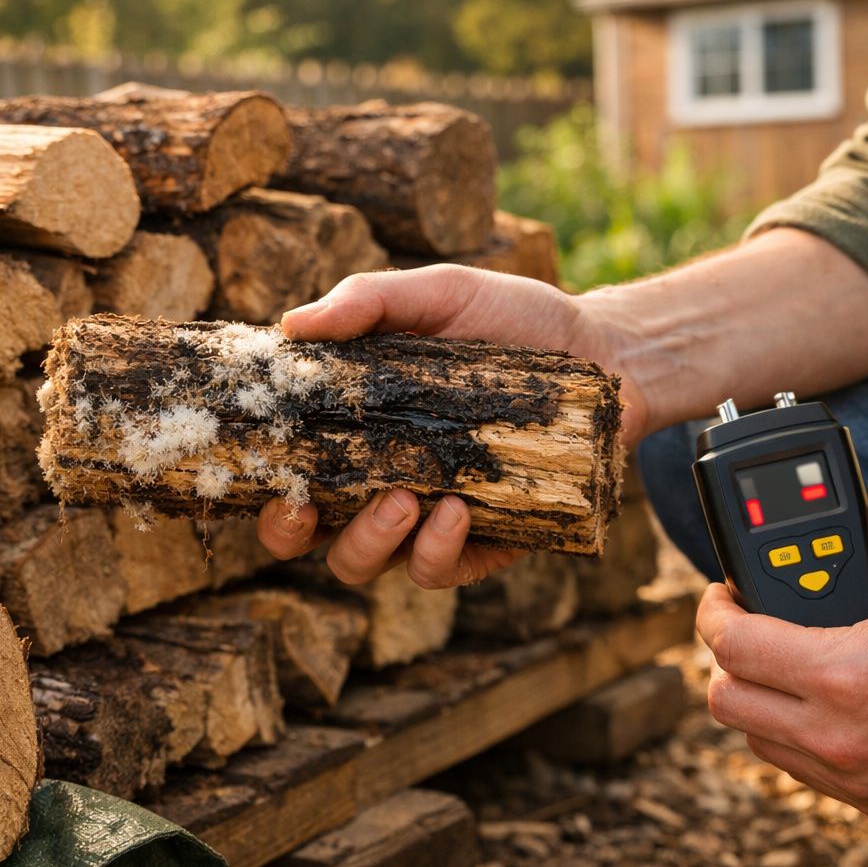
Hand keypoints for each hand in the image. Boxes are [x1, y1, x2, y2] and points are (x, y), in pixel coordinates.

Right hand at [256, 265, 647, 587]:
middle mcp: (381, 482)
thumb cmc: (514, 321)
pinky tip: (457, 509)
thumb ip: (367, 303)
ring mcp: (430, 519)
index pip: (286, 473)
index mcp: (355, 431)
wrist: (607, 352)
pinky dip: (438, 550)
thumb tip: (290, 326)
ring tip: (404, 499)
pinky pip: (441, 571)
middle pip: (309, 539)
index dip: (260, 490)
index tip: (265, 475)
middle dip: (293, 534)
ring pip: (365, 564)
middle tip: (308, 505)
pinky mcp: (485, 543)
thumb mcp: (440, 295)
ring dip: (370, 541)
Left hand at [696, 499, 867, 816]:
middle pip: (726, 702)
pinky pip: (800, 770)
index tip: (722, 595)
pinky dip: (790, 734)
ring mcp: (863, 777)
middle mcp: (846, 738)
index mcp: (849, 675)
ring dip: (754, 697)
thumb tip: (843, 514)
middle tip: (744, 625)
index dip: (713, 612)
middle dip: (725, 657)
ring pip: (757, 740)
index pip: (731, 649)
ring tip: (777, 659)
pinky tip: (811, 699)